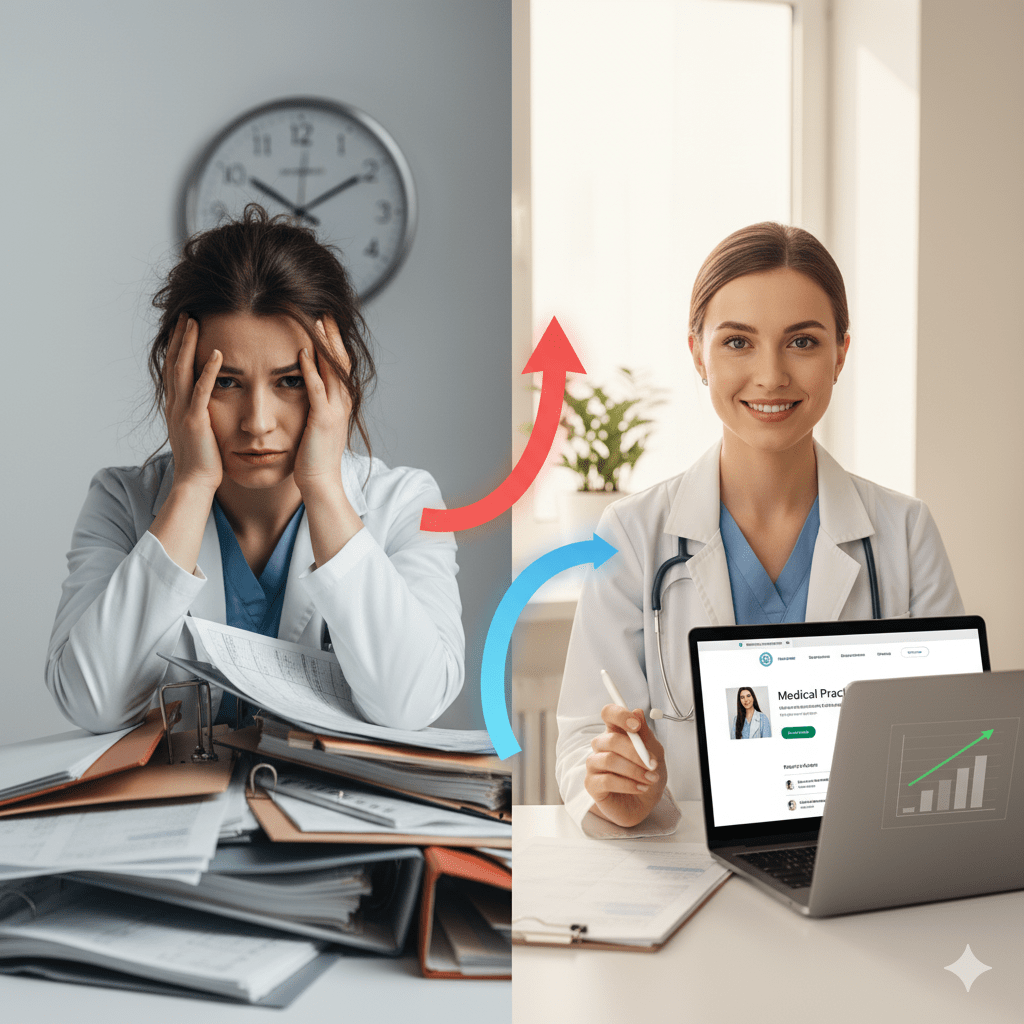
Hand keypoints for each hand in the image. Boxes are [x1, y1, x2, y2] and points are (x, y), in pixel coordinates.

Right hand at [164, 313, 222, 493]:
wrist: (195, 484)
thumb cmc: (202, 461)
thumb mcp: (198, 432)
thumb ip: (199, 415)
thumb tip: (205, 405)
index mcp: (176, 407)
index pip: (174, 369)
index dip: (177, 347)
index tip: (183, 327)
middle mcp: (175, 405)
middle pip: (173, 363)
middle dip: (179, 338)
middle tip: (185, 314)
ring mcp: (183, 412)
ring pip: (182, 370)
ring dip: (188, 345)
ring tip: (195, 322)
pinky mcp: (196, 421)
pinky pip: (202, 391)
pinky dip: (208, 371)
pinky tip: (217, 354)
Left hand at [292, 315, 351, 499]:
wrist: (320, 482)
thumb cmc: (313, 459)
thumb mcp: (318, 428)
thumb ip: (316, 409)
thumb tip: (309, 397)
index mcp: (339, 404)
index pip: (339, 366)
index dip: (334, 343)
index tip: (326, 322)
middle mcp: (341, 403)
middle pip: (340, 361)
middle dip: (333, 335)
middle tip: (325, 311)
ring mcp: (334, 410)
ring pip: (332, 369)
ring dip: (324, 344)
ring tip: (316, 321)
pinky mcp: (322, 419)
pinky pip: (316, 389)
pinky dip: (310, 370)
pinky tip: (302, 353)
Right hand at [585, 705, 666, 827]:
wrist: (645, 803)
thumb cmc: (647, 774)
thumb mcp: (654, 752)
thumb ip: (645, 734)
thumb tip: (638, 712)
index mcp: (616, 732)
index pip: (609, 713)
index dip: (619, 715)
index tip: (635, 725)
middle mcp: (602, 746)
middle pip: (610, 739)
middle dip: (635, 752)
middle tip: (652, 764)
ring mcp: (594, 765)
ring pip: (609, 760)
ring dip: (634, 770)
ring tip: (650, 779)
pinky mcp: (592, 784)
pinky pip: (606, 780)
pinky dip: (627, 784)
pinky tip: (640, 788)